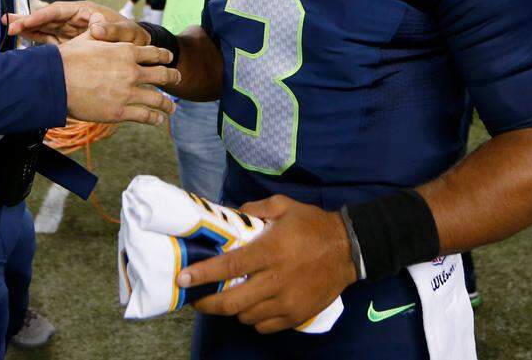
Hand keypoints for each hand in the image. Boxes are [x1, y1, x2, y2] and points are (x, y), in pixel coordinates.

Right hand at [5, 0, 147, 45]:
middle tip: (9, 24)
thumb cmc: (133, 37)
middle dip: (28, 20)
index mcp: (84, 11)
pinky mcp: (70, 43)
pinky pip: (49, 39)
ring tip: (9, 29)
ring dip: (28, 29)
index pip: (57, 11)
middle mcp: (74, 19)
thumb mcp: (125, 33)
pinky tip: (23, 42)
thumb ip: (111, 31)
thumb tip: (97, 29)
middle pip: (46, 17)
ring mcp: (70, 31)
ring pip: (45, 28)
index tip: (25, 21)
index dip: (40, 15)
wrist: (138, 49)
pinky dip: (36, 40)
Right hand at [58, 32, 178, 125]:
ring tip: (171, 108)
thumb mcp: (86, 38)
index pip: (153, 53)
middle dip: (172, 76)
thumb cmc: (67, 59)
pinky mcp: (120, 112)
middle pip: (161, 75)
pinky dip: (153, 118)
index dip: (163, 56)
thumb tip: (98, 18)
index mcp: (125, 50)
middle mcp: (131, 71)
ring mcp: (127, 92)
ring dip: (167, 104)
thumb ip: (98, 31)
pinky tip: (157, 119)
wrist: (55, 81)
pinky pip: (144, 116)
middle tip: (177, 78)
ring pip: (157, 99)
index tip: (169, 59)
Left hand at [178, 195, 356, 333]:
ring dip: (232, 309)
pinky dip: (253, 319)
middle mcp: (276, 280)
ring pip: (246, 317)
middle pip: (232, 302)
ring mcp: (287, 301)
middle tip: (197, 298)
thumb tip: (231, 214)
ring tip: (227, 298)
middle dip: (208, 303)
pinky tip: (252, 305)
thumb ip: (254, 208)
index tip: (183, 280)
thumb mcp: (283, 206)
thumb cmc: (312, 225)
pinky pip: (264, 326)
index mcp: (270, 251)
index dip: (203, 275)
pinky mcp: (296, 315)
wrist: (349, 249)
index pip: (229, 266)